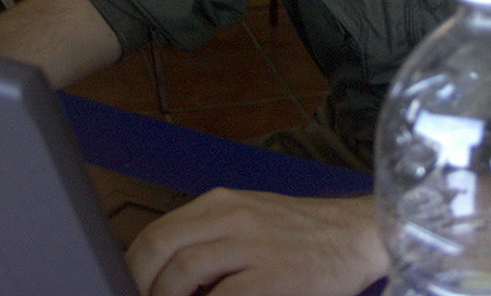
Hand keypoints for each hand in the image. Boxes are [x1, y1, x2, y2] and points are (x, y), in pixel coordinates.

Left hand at [125, 188, 386, 295]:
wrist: (359, 234)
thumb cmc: (302, 236)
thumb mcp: (250, 221)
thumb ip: (209, 239)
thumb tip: (163, 274)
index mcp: (221, 203)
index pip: (156, 233)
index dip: (133, 268)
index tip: (132, 289)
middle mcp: (231, 216)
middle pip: (158, 247)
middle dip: (140, 284)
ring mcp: (251, 245)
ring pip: (181, 272)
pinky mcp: (272, 276)